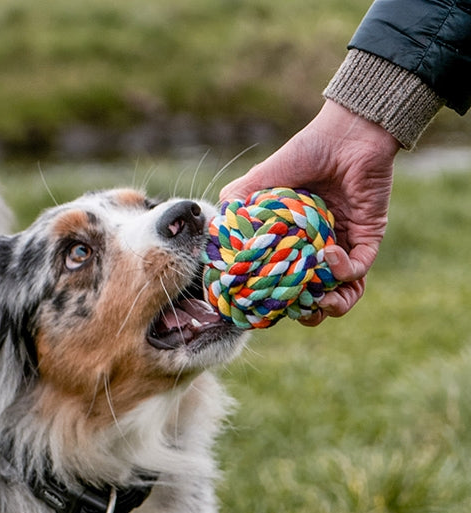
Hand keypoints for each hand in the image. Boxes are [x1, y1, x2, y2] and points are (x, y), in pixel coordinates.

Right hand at [220, 100, 400, 323]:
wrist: (344, 135)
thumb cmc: (300, 155)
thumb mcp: (253, 185)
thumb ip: (230, 212)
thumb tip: (207, 246)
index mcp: (289, 246)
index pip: (280, 286)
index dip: (271, 304)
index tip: (259, 310)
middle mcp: (315, 251)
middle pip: (312, 299)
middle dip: (305, 314)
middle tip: (294, 312)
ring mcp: (342, 247)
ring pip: (341, 294)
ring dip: (331, 306)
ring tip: (319, 301)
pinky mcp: (368, 238)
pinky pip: (359, 269)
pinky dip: (345, 272)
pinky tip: (329, 255)